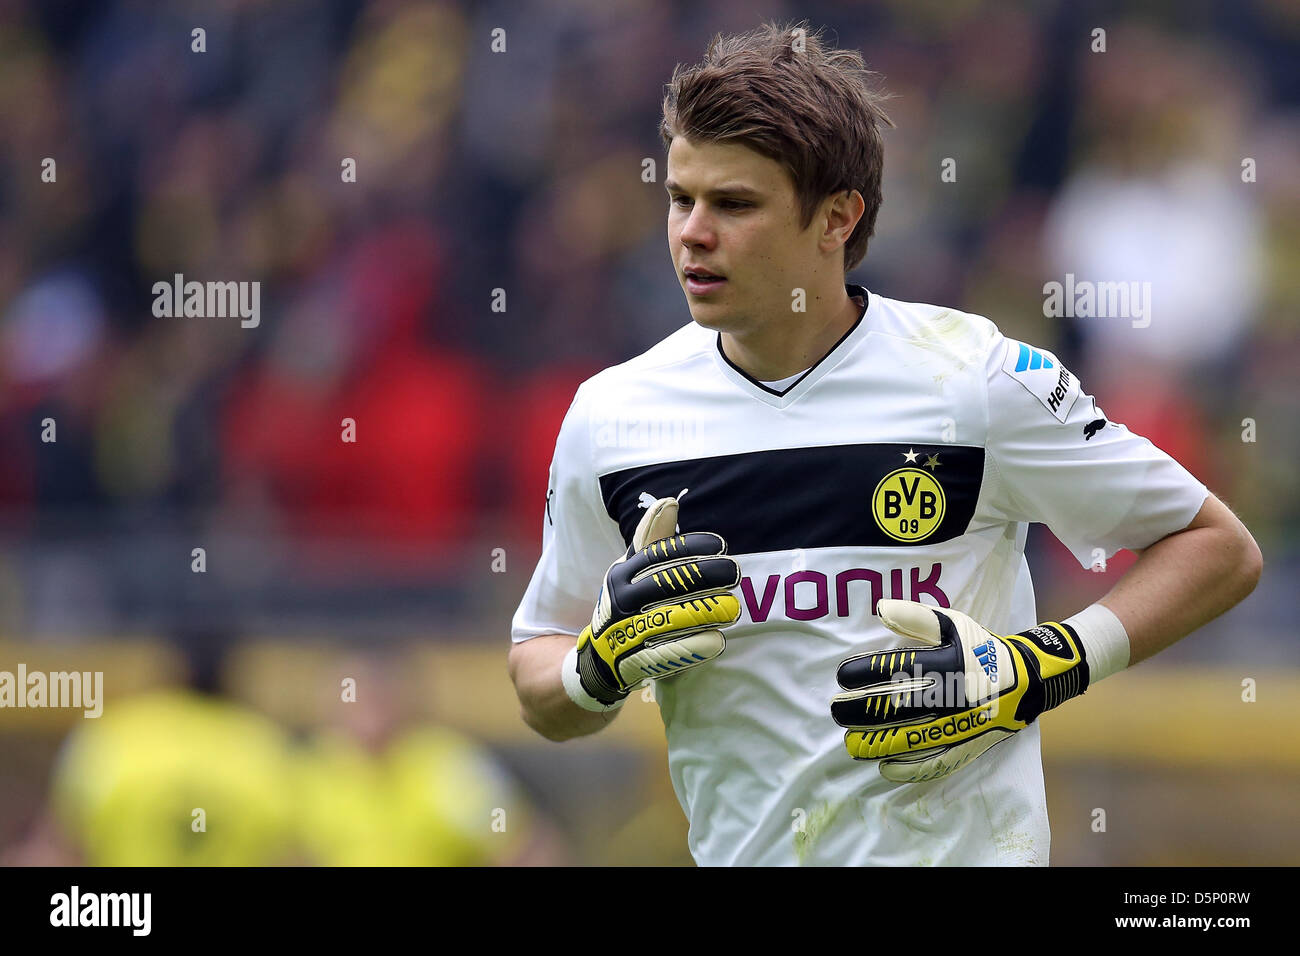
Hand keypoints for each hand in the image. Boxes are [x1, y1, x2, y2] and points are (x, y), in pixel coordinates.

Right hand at [575, 497, 741, 704]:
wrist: (598, 659)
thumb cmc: (626, 605)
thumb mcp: (633, 572)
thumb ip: (652, 541)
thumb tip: (670, 502)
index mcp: (621, 574)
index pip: (656, 555)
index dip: (689, 548)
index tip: (721, 545)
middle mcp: (620, 600)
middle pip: (665, 584)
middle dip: (703, 576)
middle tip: (735, 572)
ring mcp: (624, 632)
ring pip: (668, 618)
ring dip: (703, 612)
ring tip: (732, 608)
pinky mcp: (632, 662)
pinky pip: (664, 654)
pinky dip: (692, 647)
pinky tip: (717, 641)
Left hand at [830, 600, 1088, 782]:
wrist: (1027, 680)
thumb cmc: (982, 648)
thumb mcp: (955, 624)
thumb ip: (918, 617)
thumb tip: (881, 609)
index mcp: (949, 664)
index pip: (898, 669)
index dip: (866, 673)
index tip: (841, 675)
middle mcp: (954, 697)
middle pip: (899, 706)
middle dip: (862, 710)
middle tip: (835, 709)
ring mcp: (961, 725)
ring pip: (913, 738)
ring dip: (877, 742)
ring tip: (850, 742)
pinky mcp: (969, 746)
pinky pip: (938, 762)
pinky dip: (911, 767)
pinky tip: (884, 767)